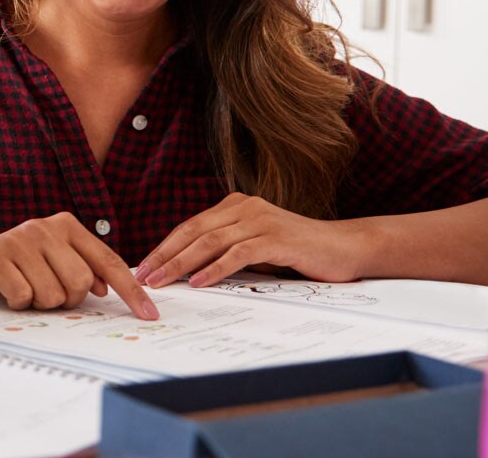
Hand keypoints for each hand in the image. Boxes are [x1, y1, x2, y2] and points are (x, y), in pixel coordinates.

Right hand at [0, 212, 158, 318]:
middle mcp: (45, 226)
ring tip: (25, 289)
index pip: (109, 261)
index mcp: (67, 225)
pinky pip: (23, 297)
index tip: (149, 315)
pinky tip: (6, 291)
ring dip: (39, 304)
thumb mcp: (53, 263)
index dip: (131, 291)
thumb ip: (83, 269)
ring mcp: (20, 239)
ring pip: (52, 294)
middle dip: (66, 300)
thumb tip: (105, 288)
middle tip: (46, 294)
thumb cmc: (18, 269)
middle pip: (81, 283)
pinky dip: (17, 305)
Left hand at [134, 193, 368, 287]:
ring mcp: (260, 220)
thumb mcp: (254, 246)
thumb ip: (226, 250)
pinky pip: (238, 253)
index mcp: (235, 206)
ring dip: (182, 263)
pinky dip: (215, 268)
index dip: (164, 247)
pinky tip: (199, 281)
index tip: (144, 267)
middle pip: (194, 231)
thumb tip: (187, 270)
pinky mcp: (276, 238)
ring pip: (210, 241)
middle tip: (144, 276)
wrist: (343, 248)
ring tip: (163, 281)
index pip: (190, 226)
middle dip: (165, 255)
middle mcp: (244, 207)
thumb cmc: (296, 251)